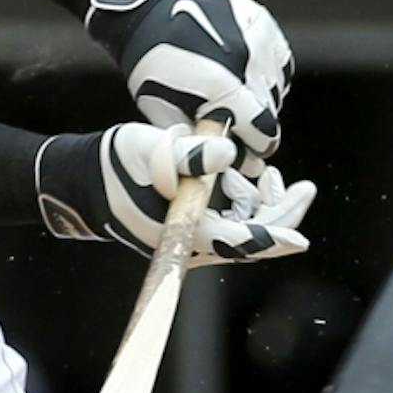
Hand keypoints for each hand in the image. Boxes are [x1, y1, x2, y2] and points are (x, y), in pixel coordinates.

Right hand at [38, 123, 315, 265]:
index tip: (300, 240)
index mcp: (184, 232)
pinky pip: (235, 223)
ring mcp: (195, 238)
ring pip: (247, 232)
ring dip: (266, 206)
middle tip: (305, 187)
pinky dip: (248, 204)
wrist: (86, 179)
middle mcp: (193, 243)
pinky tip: (249, 179)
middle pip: (252, 242)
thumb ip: (189, 153)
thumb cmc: (116, 164)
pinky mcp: (195, 228)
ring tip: (271, 176)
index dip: (271, 239)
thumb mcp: (149, 149)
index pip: (237, 243)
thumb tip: (228, 153)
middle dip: (281, 215)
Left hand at [86, 0, 292, 161]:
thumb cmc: (153, 69)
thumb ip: (201, 142)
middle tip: (234, 123)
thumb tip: (240, 164)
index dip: (258, 148)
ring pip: (277, 86)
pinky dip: (266, 74)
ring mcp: (258, 37)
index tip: (249, 153)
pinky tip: (244, 75)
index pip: (264, 132)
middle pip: (272, 111)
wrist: (149, 13)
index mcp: (221, 86)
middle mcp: (246, 60)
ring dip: (262, 98)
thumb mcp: (166, 114)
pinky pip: (278, 61)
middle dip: (256, 124)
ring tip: (235, 95)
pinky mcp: (263, 22)